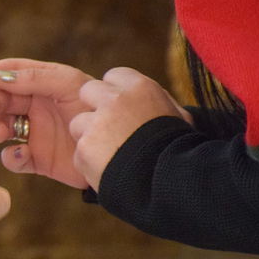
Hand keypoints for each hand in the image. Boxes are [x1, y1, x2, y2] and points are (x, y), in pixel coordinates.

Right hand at [0, 59, 93, 188]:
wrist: (117, 151)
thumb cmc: (96, 109)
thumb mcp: (68, 85)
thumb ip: (35, 79)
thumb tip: (0, 78)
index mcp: (44, 85)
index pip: (10, 74)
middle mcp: (36, 108)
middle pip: (1, 101)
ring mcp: (35, 134)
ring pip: (1, 129)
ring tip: (1, 133)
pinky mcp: (38, 160)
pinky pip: (13, 158)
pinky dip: (11, 157)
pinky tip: (21, 155)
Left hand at [71, 67, 191, 190]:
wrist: (171, 182)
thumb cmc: (180, 150)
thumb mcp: (179, 118)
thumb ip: (161, 102)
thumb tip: (154, 97)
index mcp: (140, 87)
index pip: (114, 76)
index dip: (114, 93)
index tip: (121, 109)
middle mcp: (115, 99)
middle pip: (87, 91)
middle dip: (94, 109)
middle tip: (107, 131)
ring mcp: (97, 123)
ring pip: (78, 123)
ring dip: (89, 138)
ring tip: (111, 156)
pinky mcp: (85, 147)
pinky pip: (78, 153)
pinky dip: (89, 164)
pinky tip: (108, 172)